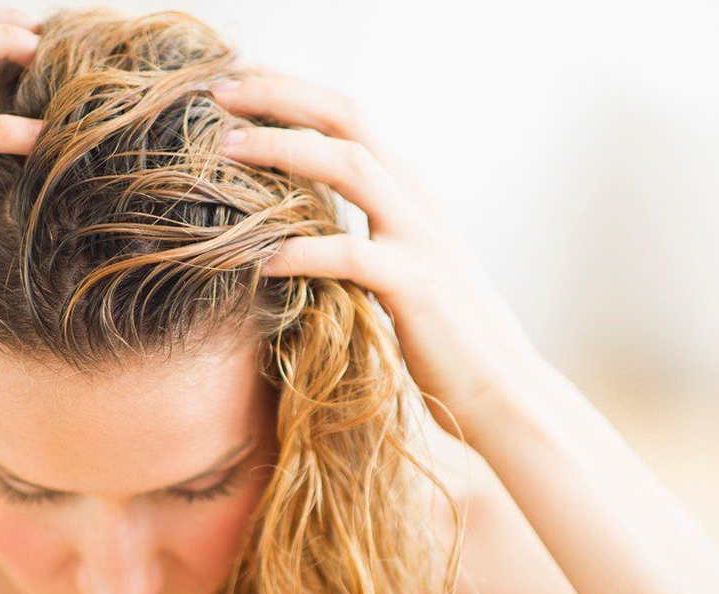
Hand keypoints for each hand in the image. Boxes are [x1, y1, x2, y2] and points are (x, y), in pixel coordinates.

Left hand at [212, 68, 548, 449]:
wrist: (500, 387)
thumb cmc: (438, 331)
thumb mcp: (399, 263)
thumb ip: (362, 229)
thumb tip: (299, 219)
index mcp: (407, 189)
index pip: (346, 116)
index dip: (290, 90)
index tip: (234, 82)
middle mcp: (416, 198)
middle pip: (347, 118)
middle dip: (280, 96)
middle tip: (218, 91)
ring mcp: (419, 238)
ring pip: (350, 165)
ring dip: (282, 149)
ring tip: (225, 149)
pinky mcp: (416, 285)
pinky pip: (350, 254)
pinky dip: (300, 252)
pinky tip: (260, 262)